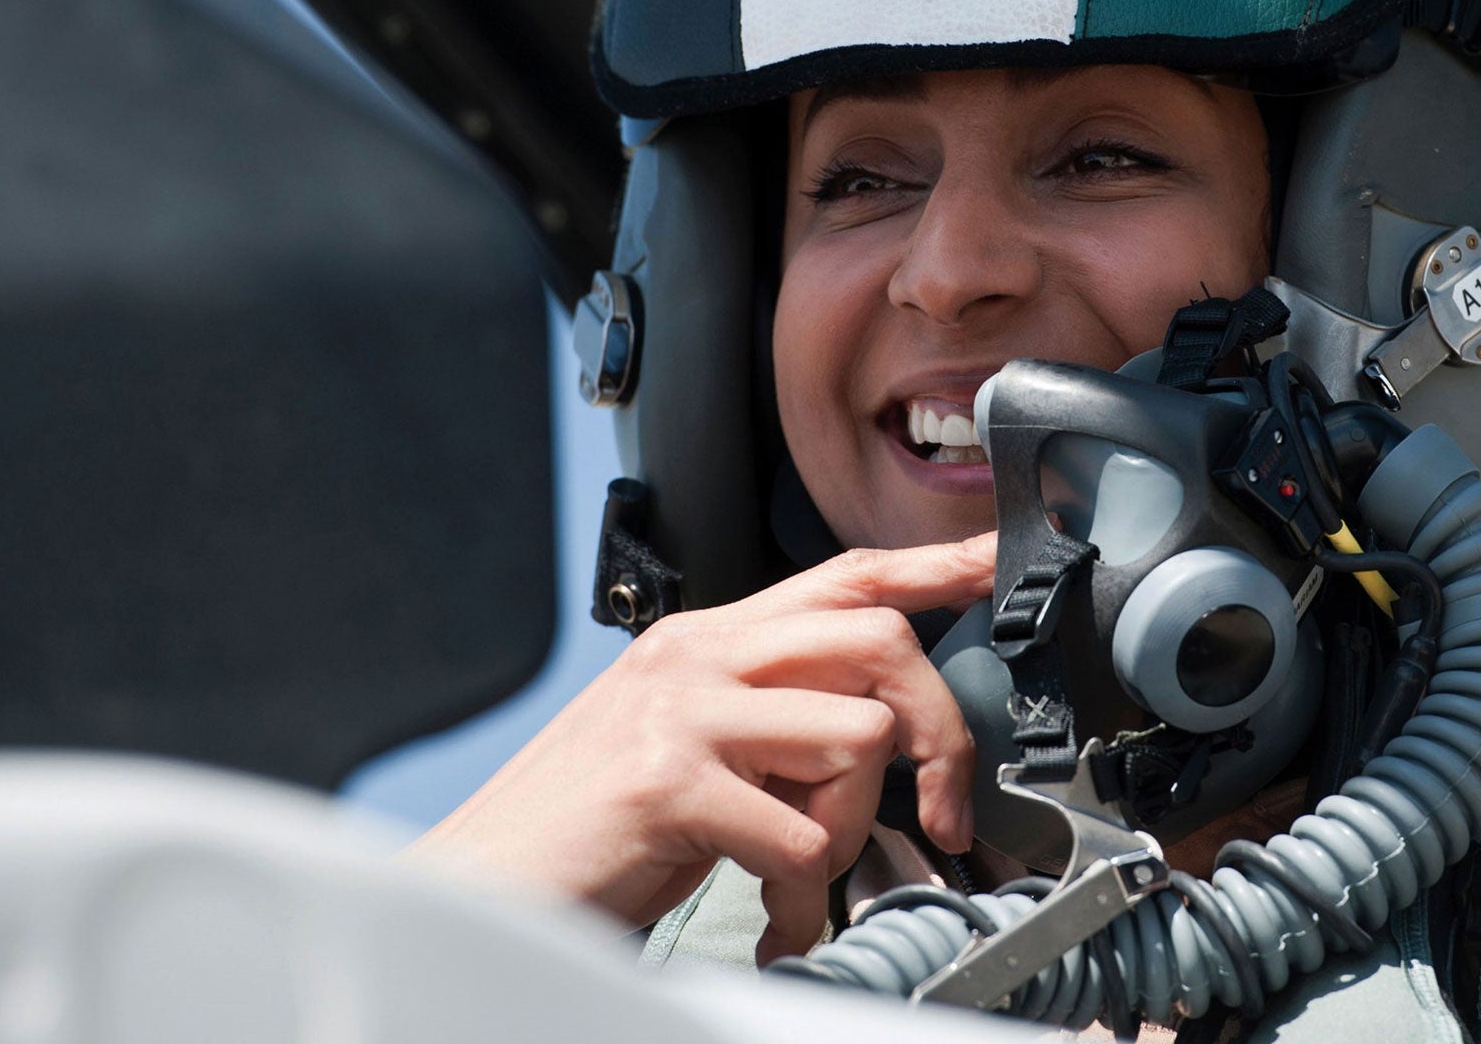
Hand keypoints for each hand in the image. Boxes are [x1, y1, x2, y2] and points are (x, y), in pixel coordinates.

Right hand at [406, 532, 994, 960]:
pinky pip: (804, 837)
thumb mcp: (687, 745)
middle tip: (945, 812)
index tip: (996, 559)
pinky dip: (804, 900)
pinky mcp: (670, 781)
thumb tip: (871, 735)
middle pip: (877, 642)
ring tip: (800, 879)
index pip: (841, 578)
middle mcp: (697, 656)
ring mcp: (682, 712)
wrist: (484, 887)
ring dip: (852, 831)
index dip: (931, 566)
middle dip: (939, 731)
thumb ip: (769, 719)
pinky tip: (772, 922)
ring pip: (856, 736)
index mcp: (706, 641)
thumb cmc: (590, 830)